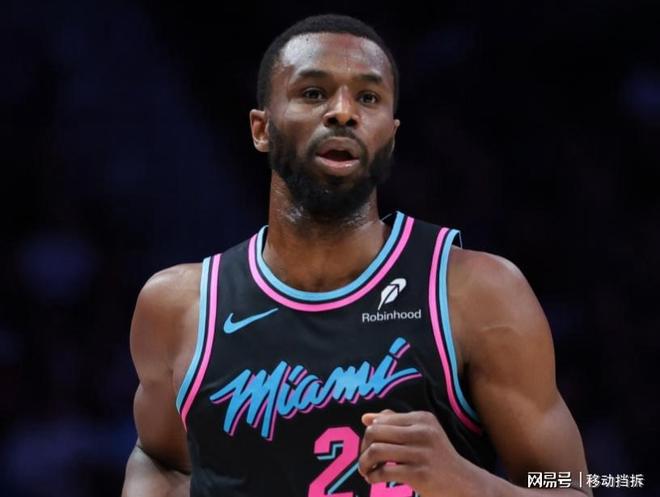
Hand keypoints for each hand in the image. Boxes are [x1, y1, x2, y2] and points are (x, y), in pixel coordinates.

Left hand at [358, 410, 479, 496]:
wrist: (463, 482)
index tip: (368, 447)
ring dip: (364, 463)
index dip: (368, 434)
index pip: (381, 420)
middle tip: (365, 461)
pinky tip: (373, 479)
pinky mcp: (419, 474)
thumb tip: (365, 418)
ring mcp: (421, 453)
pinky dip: (373, 476)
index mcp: (421, 418)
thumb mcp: (421, 433)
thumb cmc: (436, 456)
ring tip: (366, 471)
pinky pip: (384, 472)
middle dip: (363, 448)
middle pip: (374, 432)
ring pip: (376, 451)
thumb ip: (394, 422)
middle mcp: (422, 432)